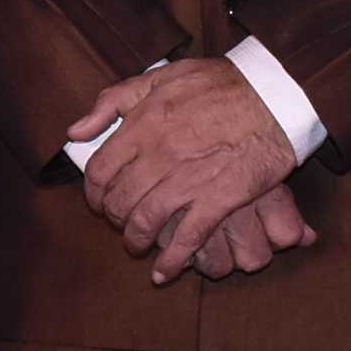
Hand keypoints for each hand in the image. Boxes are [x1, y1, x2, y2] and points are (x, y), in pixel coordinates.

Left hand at [69, 58, 303, 284]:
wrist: (274, 96)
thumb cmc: (220, 84)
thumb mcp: (160, 77)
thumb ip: (113, 102)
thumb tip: (76, 132)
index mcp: (142, 126)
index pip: (99, 170)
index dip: (93, 192)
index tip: (97, 200)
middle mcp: (159, 156)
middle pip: (119, 200)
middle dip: (113, 218)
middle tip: (119, 222)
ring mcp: (187, 181)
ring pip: (146, 223)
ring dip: (136, 240)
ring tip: (138, 244)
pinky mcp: (218, 200)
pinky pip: (186, 239)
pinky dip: (171, 262)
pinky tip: (162, 273)